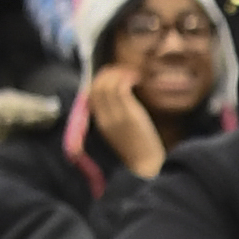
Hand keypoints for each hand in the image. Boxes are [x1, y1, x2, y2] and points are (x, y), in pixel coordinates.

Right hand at [78, 58, 164, 181]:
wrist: (147, 168)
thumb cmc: (139, 150)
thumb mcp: (121, 132)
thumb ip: (116, 116)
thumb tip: (119, 97)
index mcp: (100, 123)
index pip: (90, 93)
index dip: (99, 79)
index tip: (113, 74)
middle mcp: (104, 118)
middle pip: (97, 86)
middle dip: (108, 73)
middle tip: (124, 70)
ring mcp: (115, 116)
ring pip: (107, 85)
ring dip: (119, 73)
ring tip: (133, 73)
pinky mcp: (129, 116)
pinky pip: (122, 88)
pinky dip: (128, 78)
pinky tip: (138, 79)